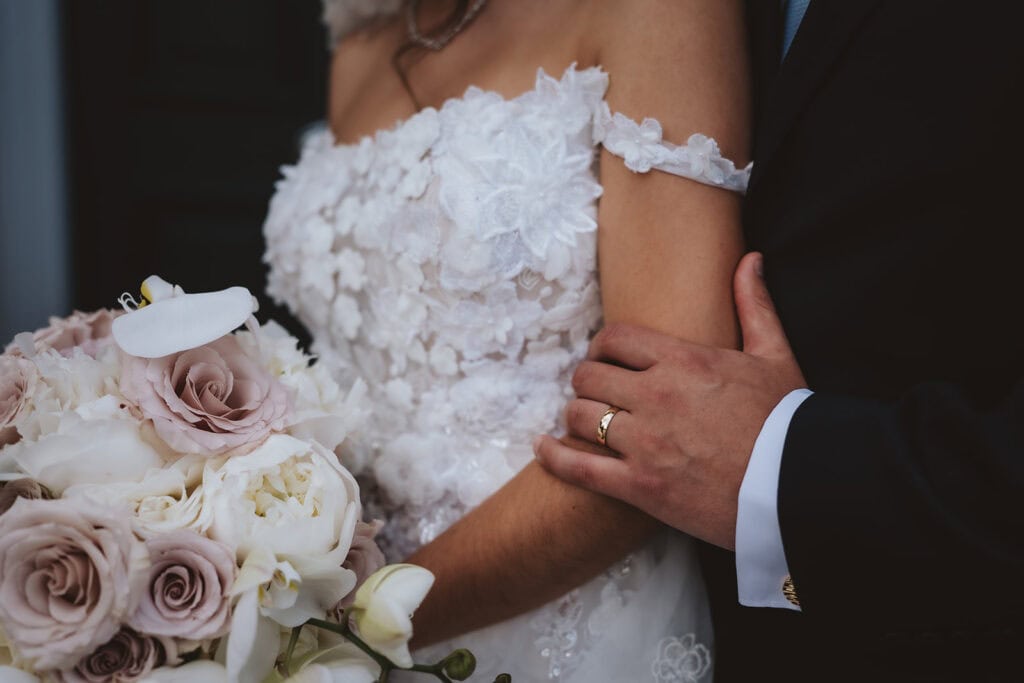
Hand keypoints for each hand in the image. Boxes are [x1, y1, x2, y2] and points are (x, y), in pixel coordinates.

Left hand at [533, 253, 806, 548]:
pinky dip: (554, 456)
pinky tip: (544, 448)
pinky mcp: (639, 486)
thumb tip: (750, 259)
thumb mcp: (776, 355)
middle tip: (597, 393)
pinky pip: (578, 466)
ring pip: (580, 416)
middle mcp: (656, 396)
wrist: (799, 488)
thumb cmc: (789, 422)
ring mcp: (644, 442)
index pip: (614, 339)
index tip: (607, 359)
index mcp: (683, 360)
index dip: (603, 347)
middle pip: (588, 376)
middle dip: (588, 383)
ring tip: (585, 421)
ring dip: (578, 416)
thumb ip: (755, 305)